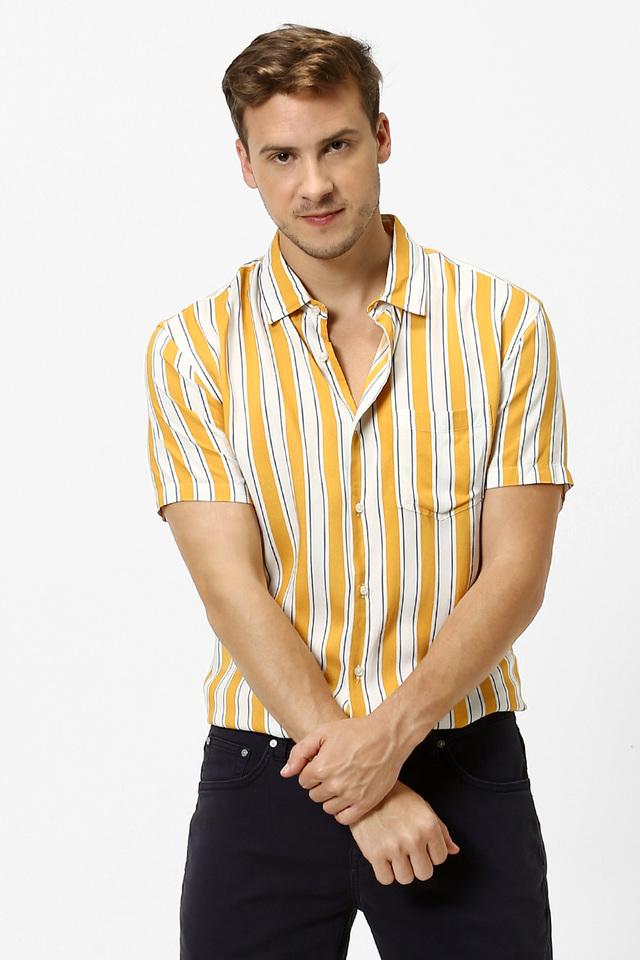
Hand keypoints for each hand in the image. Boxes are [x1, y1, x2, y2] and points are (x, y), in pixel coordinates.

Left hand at [279, 714, 407, 824]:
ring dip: (330, 797)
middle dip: (320, 784)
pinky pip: (344, 819)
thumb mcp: (322, 733)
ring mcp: (351, 796)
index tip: (323, 763)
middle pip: (314, 795)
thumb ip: (300, 752)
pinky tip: (347, 797)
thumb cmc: (356, 732)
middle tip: (334, 770)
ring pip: (327, 808)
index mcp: (322, 767)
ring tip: (341, 782)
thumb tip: (285, 773)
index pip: (304, 781)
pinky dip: (342, 811)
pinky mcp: (365, 803)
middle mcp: (335, 784)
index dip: (312, 771)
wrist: (386, 737)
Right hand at [348, 780, 459, 884]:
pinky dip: (385, 872)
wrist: (366, 791)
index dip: (430, 852)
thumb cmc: (397, 798)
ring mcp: (394, 847)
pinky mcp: (374, 853)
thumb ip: (441, 830)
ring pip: (406, 878)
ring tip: (394, 853)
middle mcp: (414, 838)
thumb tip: (455, 850)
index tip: (420, 844)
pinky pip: (386, 879)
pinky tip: (383, 858)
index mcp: (429, 825)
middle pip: (425, 873)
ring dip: (401, 869)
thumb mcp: (423, 807)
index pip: (440, 858)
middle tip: (408, 852)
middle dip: (417, 865)